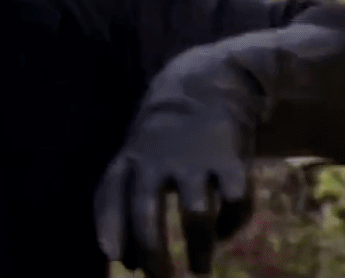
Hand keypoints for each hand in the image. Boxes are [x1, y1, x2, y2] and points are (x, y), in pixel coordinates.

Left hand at [93, 99, 255, 276]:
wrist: (207, 85)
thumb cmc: (164, 138)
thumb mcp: (136, 158)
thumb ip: (126, 204)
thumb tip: (125, 263)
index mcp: (130, 160)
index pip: (110, 195)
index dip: (111, 227)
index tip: (113, 258)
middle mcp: (158, 160)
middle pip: (148, 214)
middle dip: (153, 254)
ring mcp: (194, 159)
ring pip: (195, 214)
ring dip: (198, 248)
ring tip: (199, 269)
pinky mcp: (229, 159)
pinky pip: (234, 201)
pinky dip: (231, 223)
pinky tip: (224, 231)